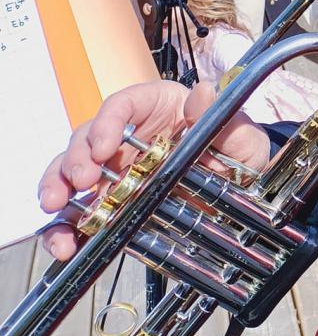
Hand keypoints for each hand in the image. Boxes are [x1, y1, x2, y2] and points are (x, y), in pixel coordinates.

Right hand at [38, 81, 269, 261]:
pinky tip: (64, 244)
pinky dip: (65, 228)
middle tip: (81, 182)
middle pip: (88, 138)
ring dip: (57, 187)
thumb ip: (220, 118)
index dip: (107, 122)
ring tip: (56, 207)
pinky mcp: (112, 203)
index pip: (123, 104)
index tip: (104, 147)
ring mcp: (117, 170)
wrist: (244, 186)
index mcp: (160, 108)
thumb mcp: (240, 135)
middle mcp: (131, 136)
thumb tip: (203, 92)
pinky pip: (79, 212)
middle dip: (75, 159)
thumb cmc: (239, 150)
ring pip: (72, 172)